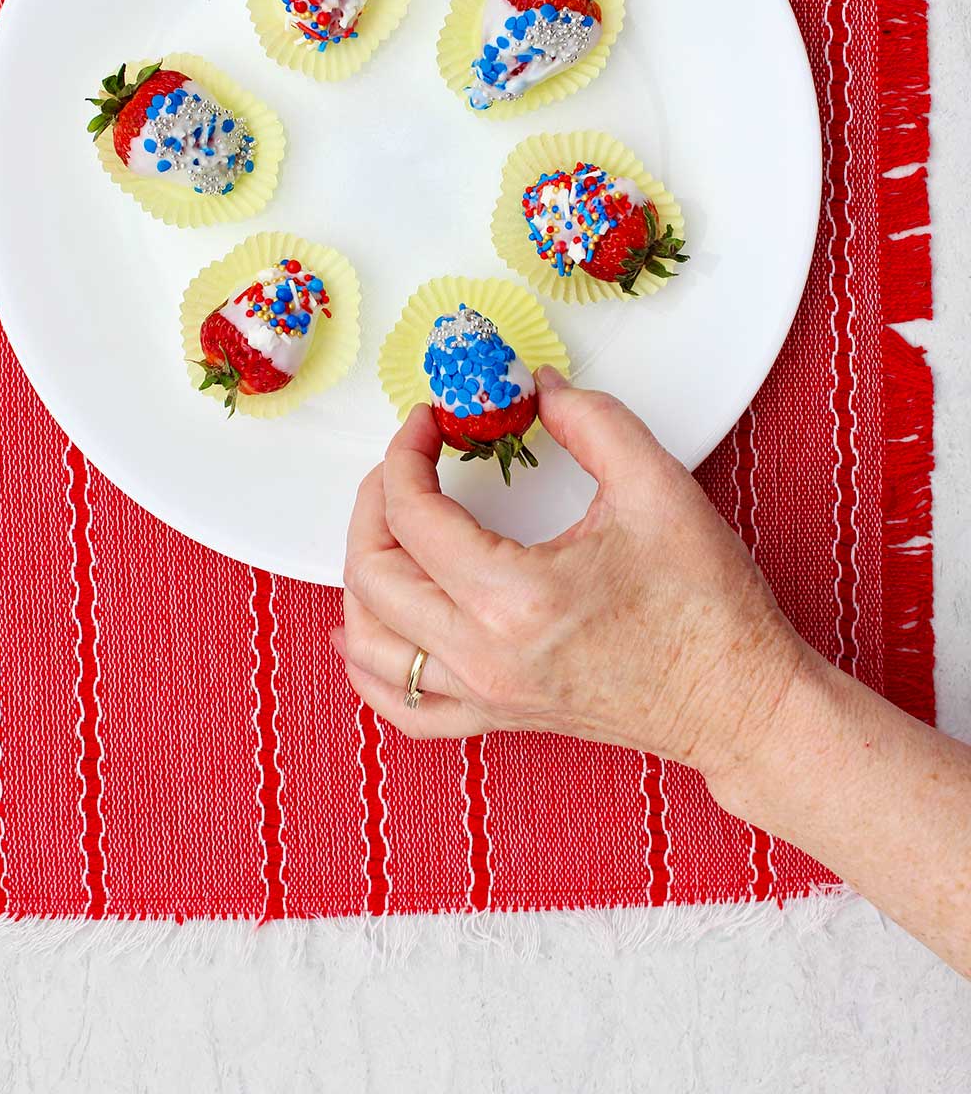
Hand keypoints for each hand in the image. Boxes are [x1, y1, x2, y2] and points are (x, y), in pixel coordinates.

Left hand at [335, 368, 808, 790]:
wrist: (741, 702)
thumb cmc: (708, 606)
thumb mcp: (657, 486)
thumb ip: (590, 420)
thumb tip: (538, 387)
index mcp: (516, 598)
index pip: (412, 515)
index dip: (407, 452)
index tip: (430, 421)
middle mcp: (485, 655)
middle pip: (373, 573)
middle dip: (375, 500)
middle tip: (408, 460)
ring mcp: (486, 694)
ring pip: (371, 644)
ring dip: (362, 574)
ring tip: (387, 525)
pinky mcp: (498, 716)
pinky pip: (403, 706)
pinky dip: (369, 663)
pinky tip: (364, 628)